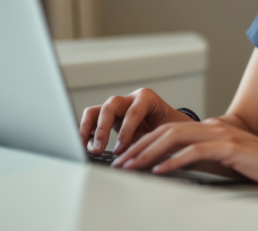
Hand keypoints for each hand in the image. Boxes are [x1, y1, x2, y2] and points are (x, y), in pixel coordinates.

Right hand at [78, 88, 193, 154]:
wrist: (170, 126)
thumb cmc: (171, 129)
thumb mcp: (167, 133)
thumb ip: (155, 142)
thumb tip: (145, 159)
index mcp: (147, 98)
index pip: (133, 112)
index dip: (125, 132)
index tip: (120, 150)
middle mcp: (129, 99)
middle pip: (110, 107)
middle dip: (102, 129)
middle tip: (99, 149)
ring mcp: (116, 107)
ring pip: (95, 111)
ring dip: (87, 130)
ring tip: (86, 149)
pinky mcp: (107, 117)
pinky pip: (91, 121)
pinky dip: (87, 133)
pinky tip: (88, 147)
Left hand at [110, 118, 257, 189]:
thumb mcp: (224, 163)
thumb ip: (201, 161)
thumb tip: (173, 168)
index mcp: (210, 129)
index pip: (169, 131)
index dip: (145, 143)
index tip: (127, 157)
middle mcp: (213, 127)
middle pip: (166, 131)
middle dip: (139, 146)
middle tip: (119, 161)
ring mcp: (221, 135)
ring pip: (176, 138)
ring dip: (149, 152)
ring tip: (131, 165)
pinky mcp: (230, 148)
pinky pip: (195, 152)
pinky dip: (174, 160)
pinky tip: (160, 170)